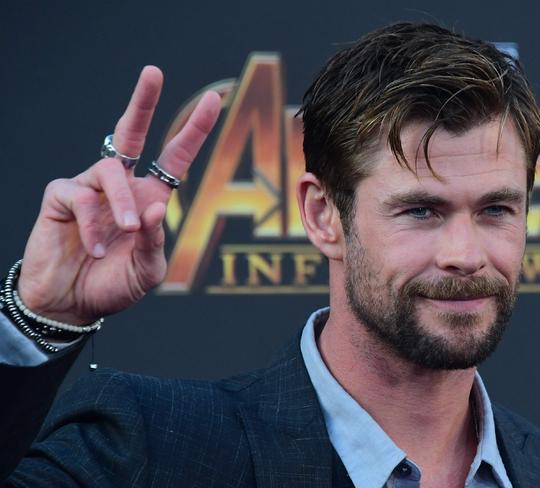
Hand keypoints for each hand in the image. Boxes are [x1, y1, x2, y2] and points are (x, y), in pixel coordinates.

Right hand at [17, 66, 220, 324]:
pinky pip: (81, 195)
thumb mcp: (147, 270)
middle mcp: (122, 186)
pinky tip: (95, 249)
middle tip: (154, 72)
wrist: (71, 304)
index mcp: (149, 198)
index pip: (174, 156)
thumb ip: (156, 242)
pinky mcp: (61, 197)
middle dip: (144, 101)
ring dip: (122, 203)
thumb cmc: (113, 285)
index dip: (194, 130)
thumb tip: (156, 208)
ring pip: (110, 171)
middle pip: (131, 132)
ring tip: (127, 234)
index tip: (214, 99)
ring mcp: (90, 188)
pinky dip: (93, 224)